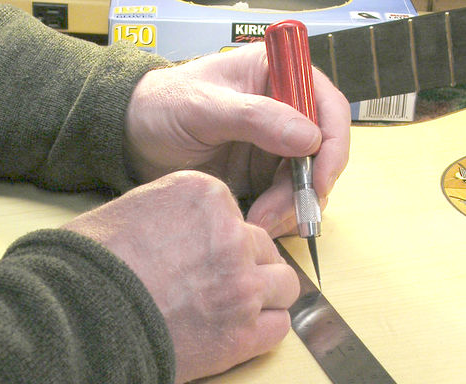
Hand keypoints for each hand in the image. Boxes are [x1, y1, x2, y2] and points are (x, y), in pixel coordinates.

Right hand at [63, 170, 299, 383]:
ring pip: (284, 286)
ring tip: (230, 310)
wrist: (77, 319)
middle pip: (265, 250)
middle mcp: (232, 235)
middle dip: (247, 266)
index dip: (222, 240)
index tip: (203, 257)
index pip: (238, 217)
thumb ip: (175, 212)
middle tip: (216, 285)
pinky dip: (264, 329)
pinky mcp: (242, 334)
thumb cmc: (90, 265)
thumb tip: (186, 231)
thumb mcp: (131, 210)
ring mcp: (242, 286)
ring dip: (264, 296)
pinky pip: (280, 327)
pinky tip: (238, 332)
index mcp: (206, 196)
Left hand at [124, 42, 349, 238]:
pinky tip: (255, 225)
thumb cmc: (163, 106)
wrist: (133, 137)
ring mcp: (276, 146)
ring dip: (291, 209)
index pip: (327, 107)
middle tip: (279, 215)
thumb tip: (310, 139)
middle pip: (323, 154)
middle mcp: (285, 111)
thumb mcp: (205, 108)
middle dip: (306, 189)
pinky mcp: (263, 177)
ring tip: (257, 223)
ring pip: (308, 183)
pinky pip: (287, 202)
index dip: (332, 146)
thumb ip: (256, 118)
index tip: (319, 180)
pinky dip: (278, 218)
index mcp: (278, 76)